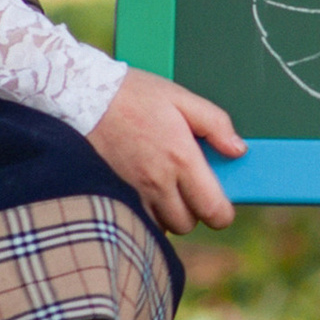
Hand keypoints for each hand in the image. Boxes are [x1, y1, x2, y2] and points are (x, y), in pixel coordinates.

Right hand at [87, 67, 246, 232]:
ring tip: (165, 186)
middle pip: (186, 224)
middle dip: (194, 211)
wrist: (81, 96)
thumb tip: (238, 150)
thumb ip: (216, 124)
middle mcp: (157, 182)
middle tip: (189, 186)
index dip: (222, 214)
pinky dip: (145, 213)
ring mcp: (132, 192)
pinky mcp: (111, 194)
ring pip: (160, 225)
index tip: (221, 205)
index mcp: (181, 159)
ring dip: (168, 213)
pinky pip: (136, 220)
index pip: (212, 210)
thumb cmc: (134, 94)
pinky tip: (144, 190)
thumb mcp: (181, 98)